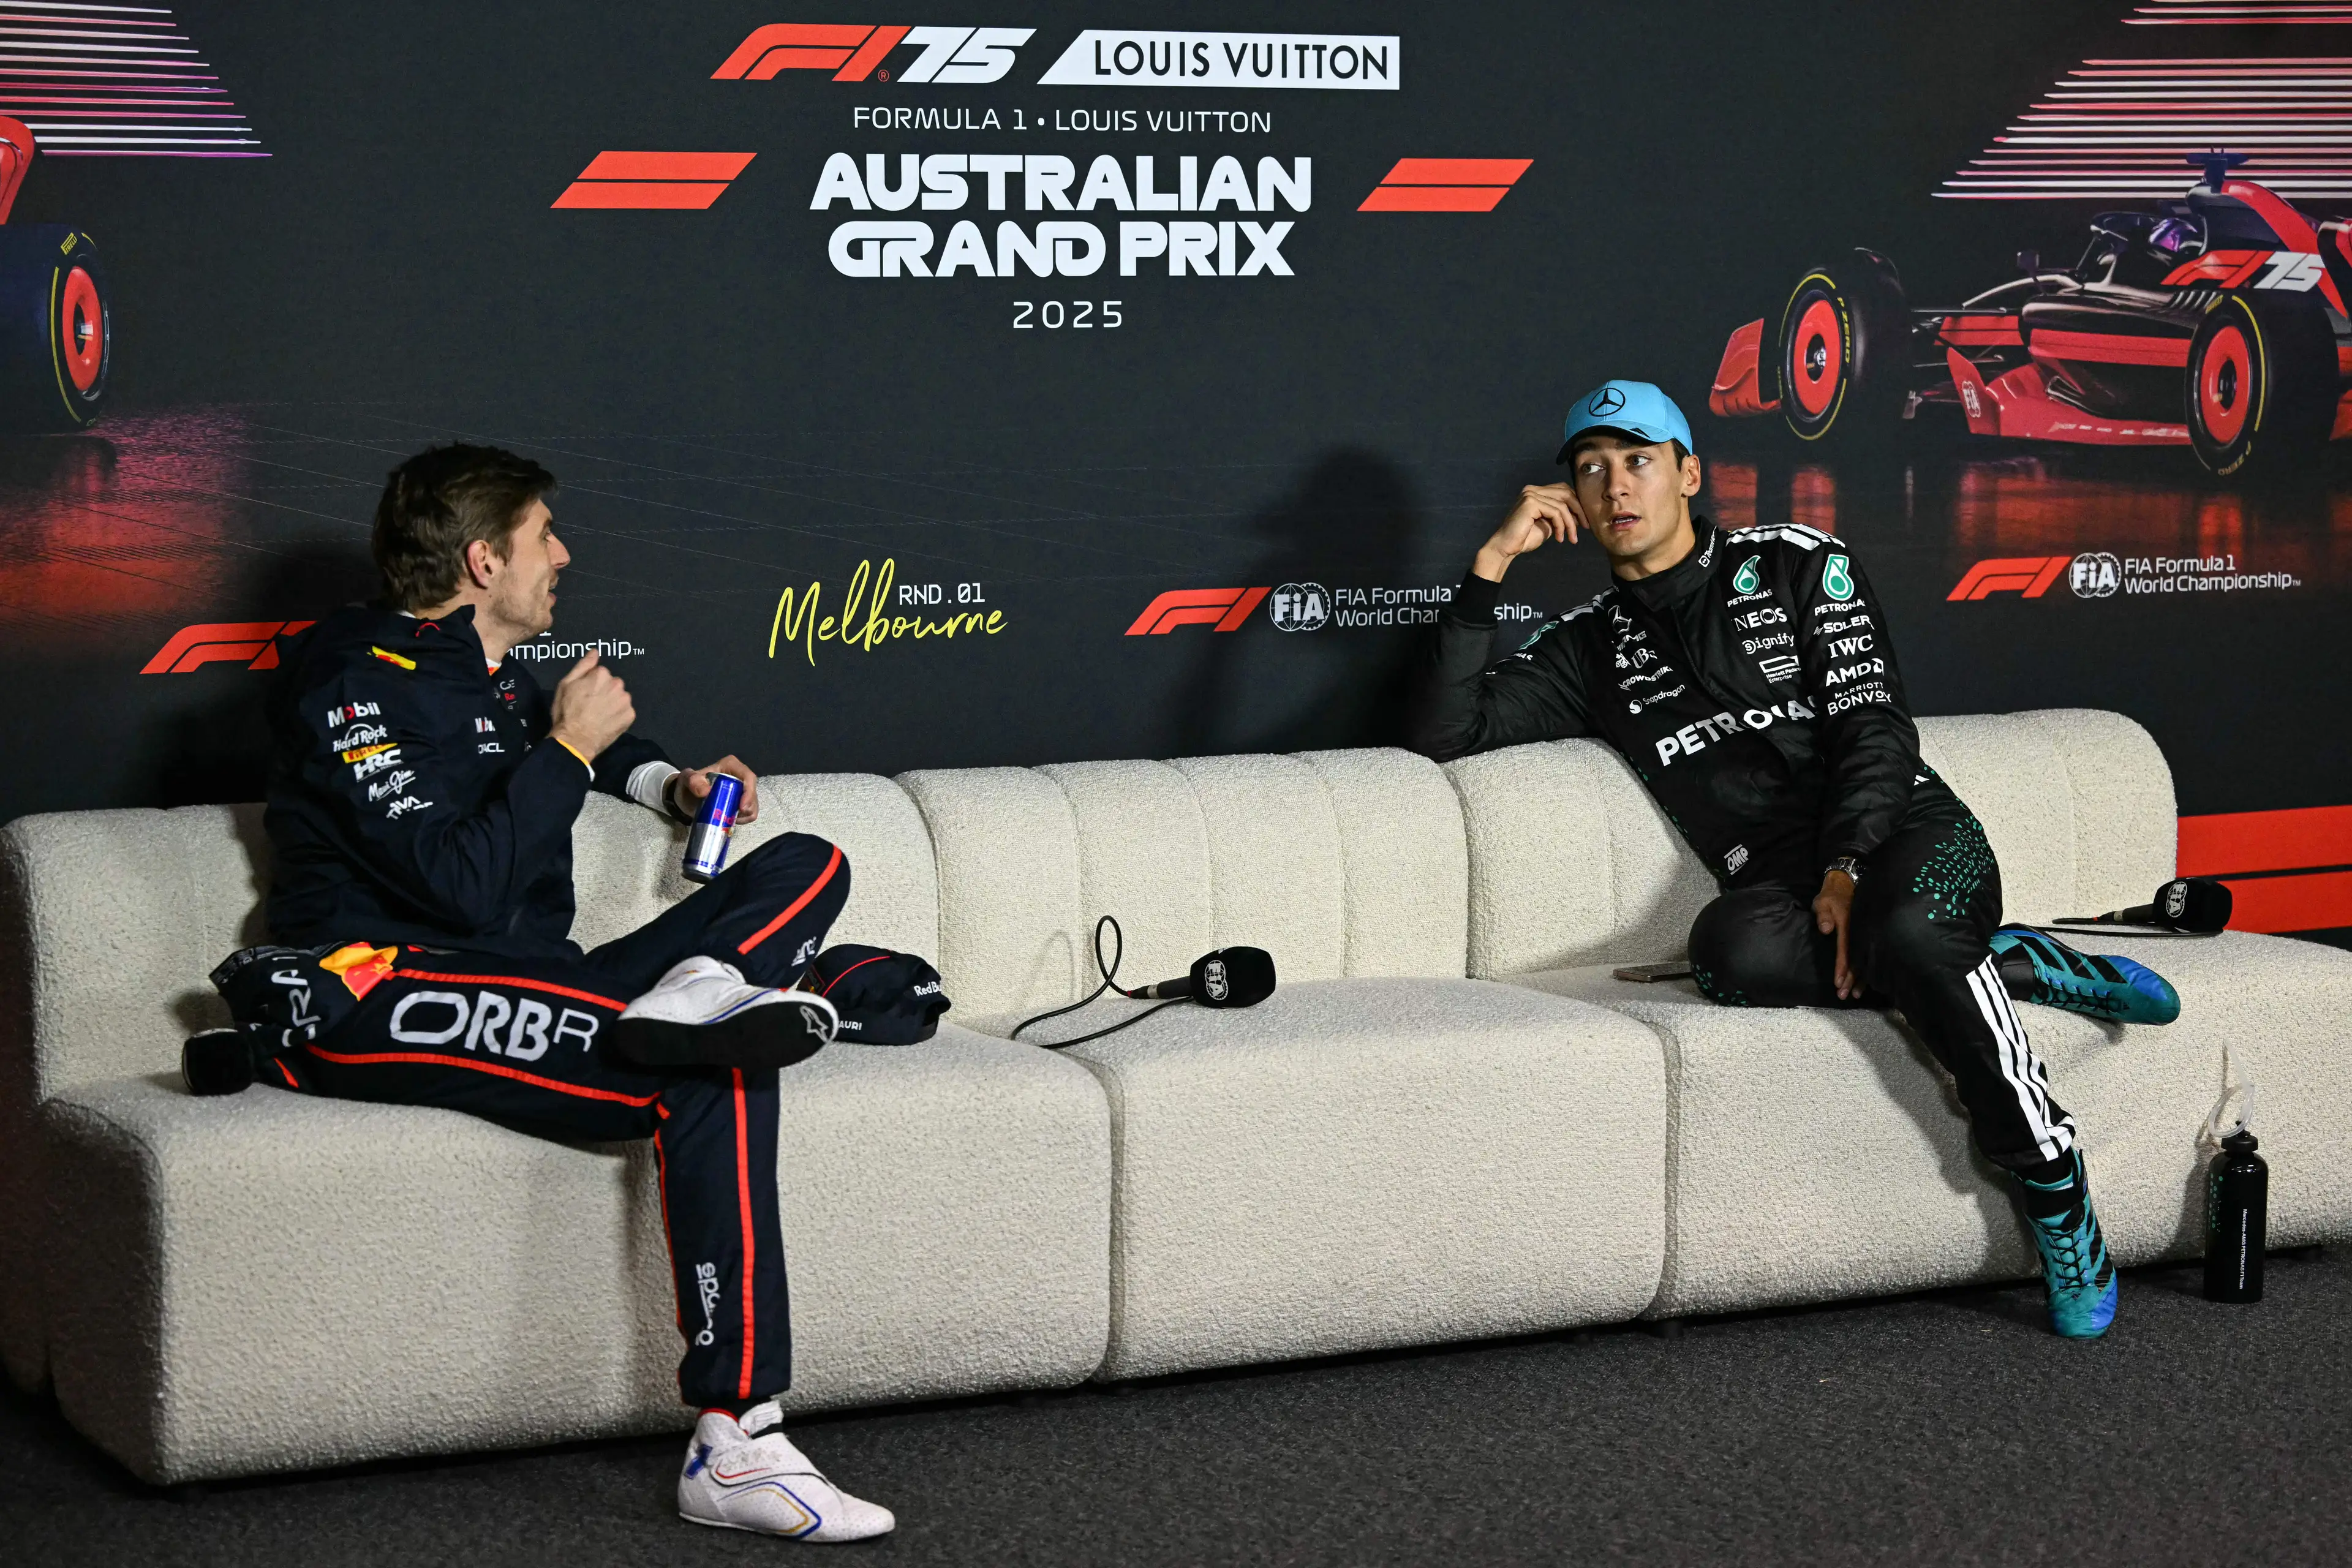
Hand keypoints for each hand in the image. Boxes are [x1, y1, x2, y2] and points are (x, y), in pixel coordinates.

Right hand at [548, 652, 634, 760]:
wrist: (575, 740)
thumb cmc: (567, 712)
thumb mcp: (566, 684)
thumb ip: (583, 666)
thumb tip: (595, 652)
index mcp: (601, 674)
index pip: (601, 673)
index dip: (592, 684)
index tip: (585, 694)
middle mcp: (617, 684)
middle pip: (613, 684)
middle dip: (605, 691)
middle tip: (592, 705)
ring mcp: (625, 700)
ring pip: (620, 697)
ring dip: (613, 703)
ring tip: (599, 714)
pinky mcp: (630, 715)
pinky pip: (626, 711)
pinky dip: (619, 715)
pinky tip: (607, 721)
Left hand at [667, 756, 759, 823]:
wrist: (685, 798)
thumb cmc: (688, 785)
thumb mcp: (687, 780)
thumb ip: (694, 782)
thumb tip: (706, 791)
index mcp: (731, 766)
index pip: (747, 776)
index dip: (749, 791)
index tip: (742, 806)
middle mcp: (740, 777)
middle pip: (752, 792)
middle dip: (748, 806)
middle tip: (736, 817)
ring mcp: (741, 791)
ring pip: (753, 804)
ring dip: (746, 814)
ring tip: (730, 819)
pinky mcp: (740, 803)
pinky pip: (749, 813)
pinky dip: (744, 819)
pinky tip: (731, 820)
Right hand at [1473, 484, 1587, 581]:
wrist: (1506, 547)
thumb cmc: (1525, 538)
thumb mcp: (1549, 524)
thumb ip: (1561, 516)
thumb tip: (1579, 513)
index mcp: (1536, 492)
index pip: (1563, 490)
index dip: (1576, 503)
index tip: (1584, 521)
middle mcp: (1532, 489)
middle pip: (1565, 493)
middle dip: (1578, 510)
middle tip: (1586, 526)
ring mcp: (1530, 494)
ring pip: (1562, 505)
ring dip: (1570, 524)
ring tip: (1572, 538)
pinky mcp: (1530, 503)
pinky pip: (1555, 512)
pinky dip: (1561, 527)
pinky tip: (1559, 538)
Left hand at [1814, 870, 1857, 999]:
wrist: (1847, 884)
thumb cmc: (1831, 895)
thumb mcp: (1823, 901)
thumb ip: (1823, 914)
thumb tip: (1826, 929)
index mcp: (1848, 925)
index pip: (1845, 950)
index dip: (1843, 967)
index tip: (1839, 982)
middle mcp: (1859, 933)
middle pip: (1856, 960)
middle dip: (1851, 979)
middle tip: (1844, 995)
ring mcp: (1864, 935)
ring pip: (1865, 960)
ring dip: (1860, 979)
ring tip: (1856, 994)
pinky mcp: (1866, 937)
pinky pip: (1868, 956)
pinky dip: (1867, 970)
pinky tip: (1866, 983)